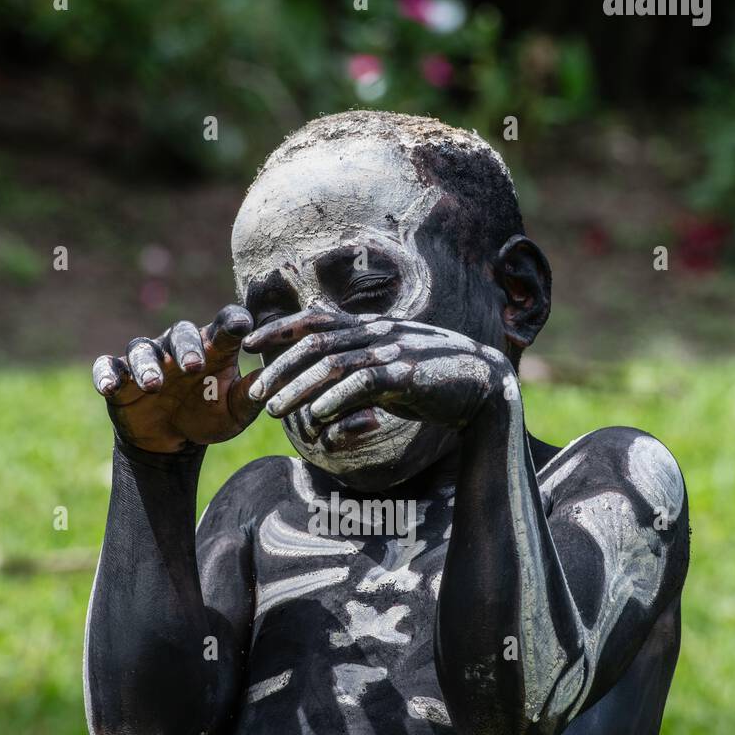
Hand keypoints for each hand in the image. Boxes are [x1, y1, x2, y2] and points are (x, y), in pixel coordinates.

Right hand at [92, 306, 260, 453]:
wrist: (172, 441)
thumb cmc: (208, 418)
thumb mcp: (235, 413)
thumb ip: (250, 396)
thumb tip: (271, 381)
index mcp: (213, 349)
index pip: (224, 325)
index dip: (232, 321)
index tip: (241, 325)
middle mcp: (178, 348)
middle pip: (180, 333)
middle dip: (187, 348)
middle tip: (195, 367)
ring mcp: (148, 360)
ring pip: (143, 349)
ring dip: (147, 365)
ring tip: (154, 385)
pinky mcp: (121, 377)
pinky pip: (108, 368)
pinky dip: (106, 375)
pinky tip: (109, 387)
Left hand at [243, 315, 507, 430]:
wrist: (486, 391)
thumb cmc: (435, 385)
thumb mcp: (391, 371)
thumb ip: (358, 371)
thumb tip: (324, 386)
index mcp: (372, 328)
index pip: (316, 319)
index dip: (278, 327)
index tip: (248, 342)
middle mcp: (379, 333)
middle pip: (316, 343)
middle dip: (280, 367)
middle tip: (255, 392)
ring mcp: (394, 352)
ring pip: (333, 364)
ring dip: (299, 387)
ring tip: (275, 409)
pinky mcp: (408, 376)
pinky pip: (364, 384)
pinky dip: (337, 398)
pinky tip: (316, 415)